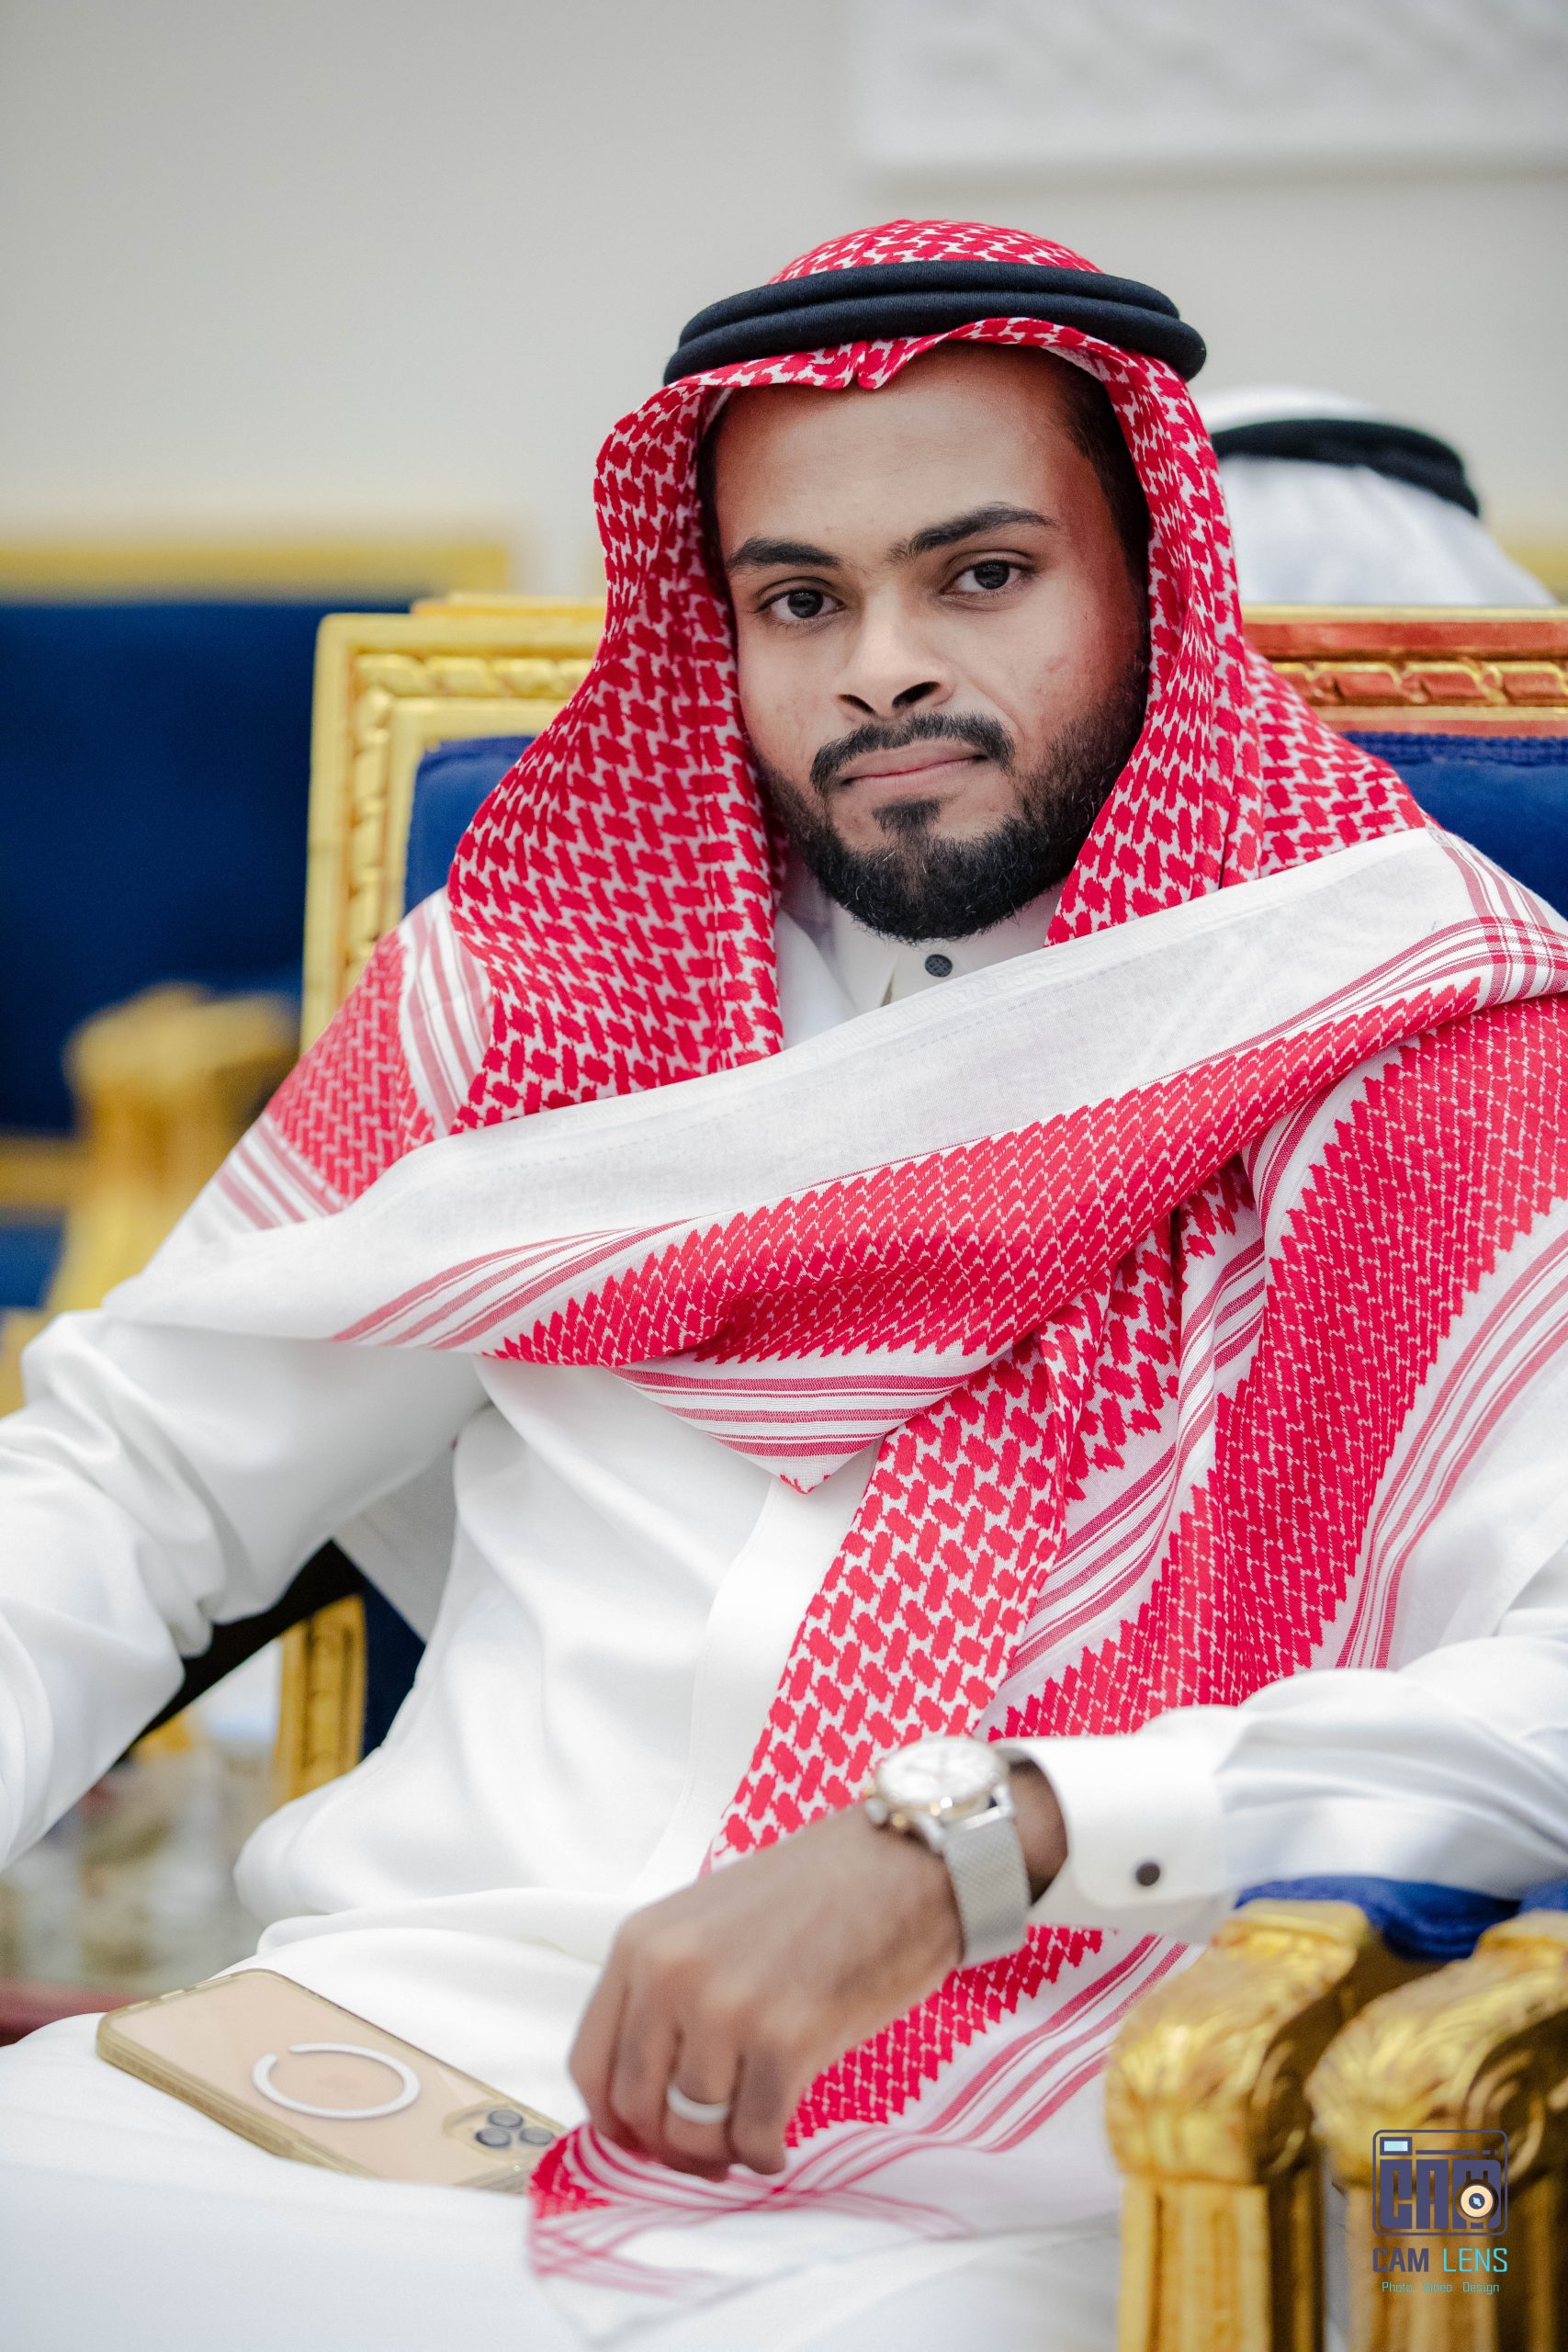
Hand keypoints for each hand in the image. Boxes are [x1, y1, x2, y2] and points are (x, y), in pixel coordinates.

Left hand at [568, 1762, 1065, 2178]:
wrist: (900, 1864)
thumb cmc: (813, 1893)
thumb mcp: (707, 1923)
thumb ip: (667, 1994)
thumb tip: (652, 2093)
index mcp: (640, 1943)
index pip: (590, 2065)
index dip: (616, 2122)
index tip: (647, 2138)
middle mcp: (670, 1975)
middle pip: (638, 2109)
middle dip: (672, 2148)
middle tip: (709, 2152)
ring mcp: (726, 2008)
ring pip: (693, 2133)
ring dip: (723, 2153)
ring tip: (751, 2135)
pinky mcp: (786, 2039)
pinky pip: (755, 2137)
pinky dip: (765, 2154)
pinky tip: (780, 2140)